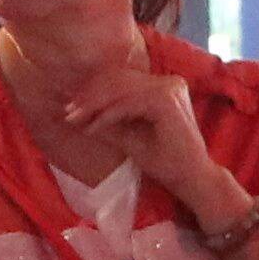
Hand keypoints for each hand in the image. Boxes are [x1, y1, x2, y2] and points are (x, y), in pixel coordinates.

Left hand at [53, 50, 193, 179]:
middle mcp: (168, 82)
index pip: (123, 80)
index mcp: (163, 86)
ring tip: (75, 119)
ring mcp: (170, 89)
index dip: (94, 92)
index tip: (72, 109)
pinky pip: (128, 103)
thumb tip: (78, 111)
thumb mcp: (129, 137)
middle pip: (119, 80)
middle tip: (68, 113)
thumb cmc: (165, 161)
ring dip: (94, 105)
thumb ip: (108, 121)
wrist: (190, 180)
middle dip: (90, 97)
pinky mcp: (166, 101)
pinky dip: (108, 115)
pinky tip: (93, 127)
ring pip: (121, 89)